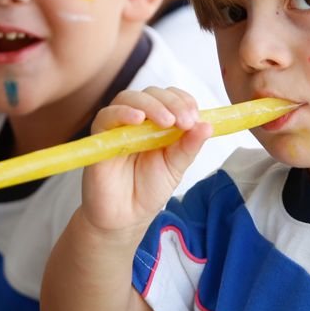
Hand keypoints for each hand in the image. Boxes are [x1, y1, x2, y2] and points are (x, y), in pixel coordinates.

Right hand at [80, 86, 211, 233]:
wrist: (126, 217)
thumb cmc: (149, 189)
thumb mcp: (176, 167)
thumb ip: (189, 146)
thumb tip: (208, 125)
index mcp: (160, 123)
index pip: (171, 97)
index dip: (183, 101)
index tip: (195, 117)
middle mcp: (139, 120)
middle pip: (152, 93)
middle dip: (172, 103)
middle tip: (185, 121)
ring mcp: (119, 126)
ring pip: (129, 98)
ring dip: (151, 105)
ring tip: (167, 121)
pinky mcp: (101, 137)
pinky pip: (107, 116)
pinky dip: (123, 113)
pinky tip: (138, 119)